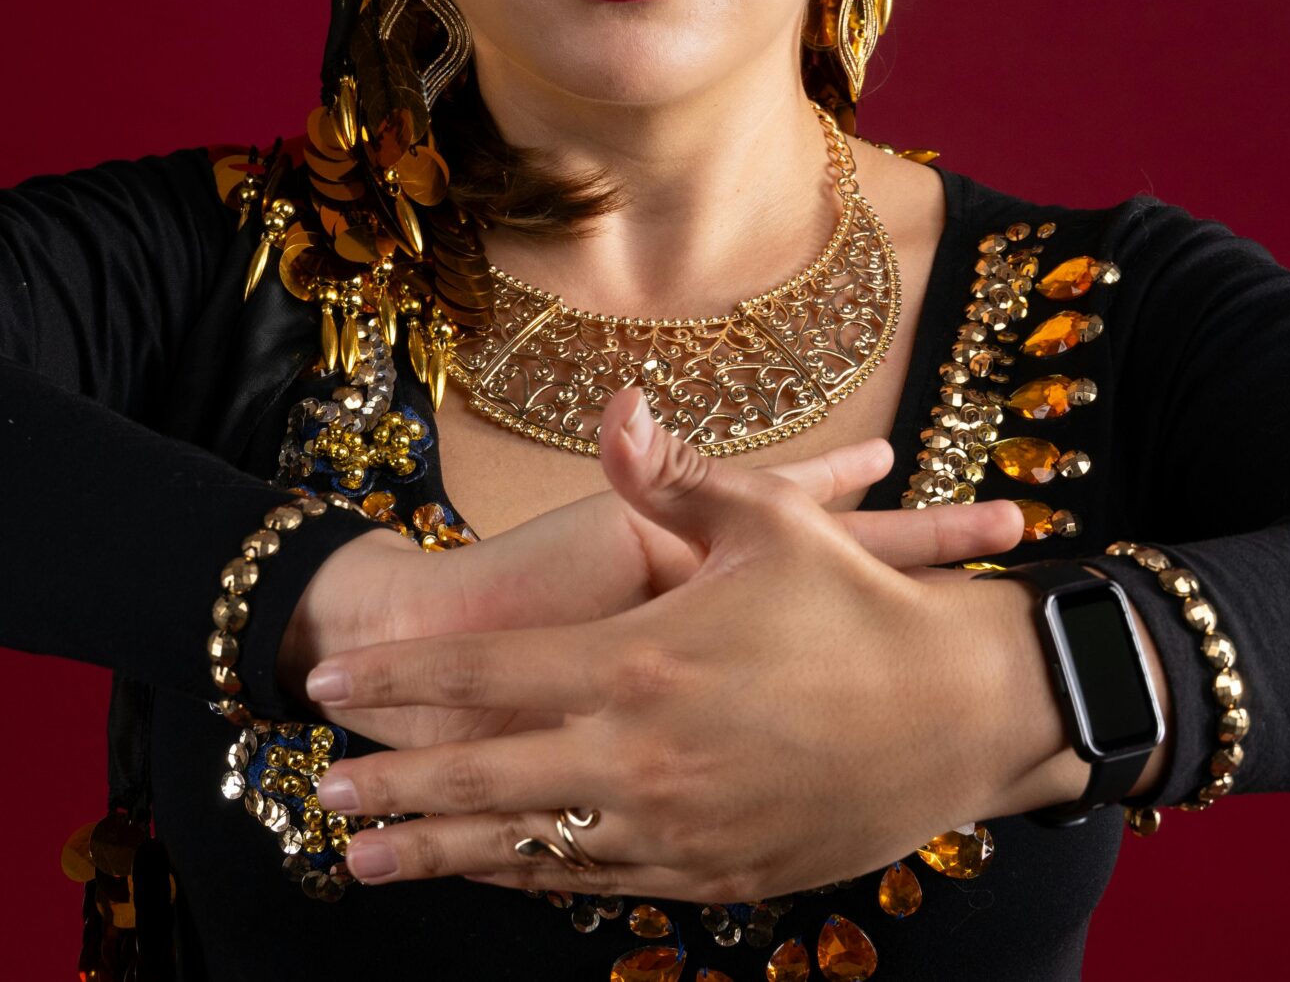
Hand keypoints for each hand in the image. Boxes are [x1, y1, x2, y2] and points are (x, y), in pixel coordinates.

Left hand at [297, 386, 1078, 899]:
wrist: (965, 717)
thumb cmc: (863, 607)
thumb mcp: (767, 522)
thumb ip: (671, 473)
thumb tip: (614, 406)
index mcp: (641, 665)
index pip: (484, 681)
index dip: (398, 681)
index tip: (328, 682)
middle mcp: (644, 757)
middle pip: (484, 785)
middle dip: (393, 791)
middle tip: (324, 793)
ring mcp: (678, 827)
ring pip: (531, 852)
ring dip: (443, 854)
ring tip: (367, 859)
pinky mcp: (716, 873)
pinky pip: (603, 884)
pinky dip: (539, 877)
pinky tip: (500, 873)